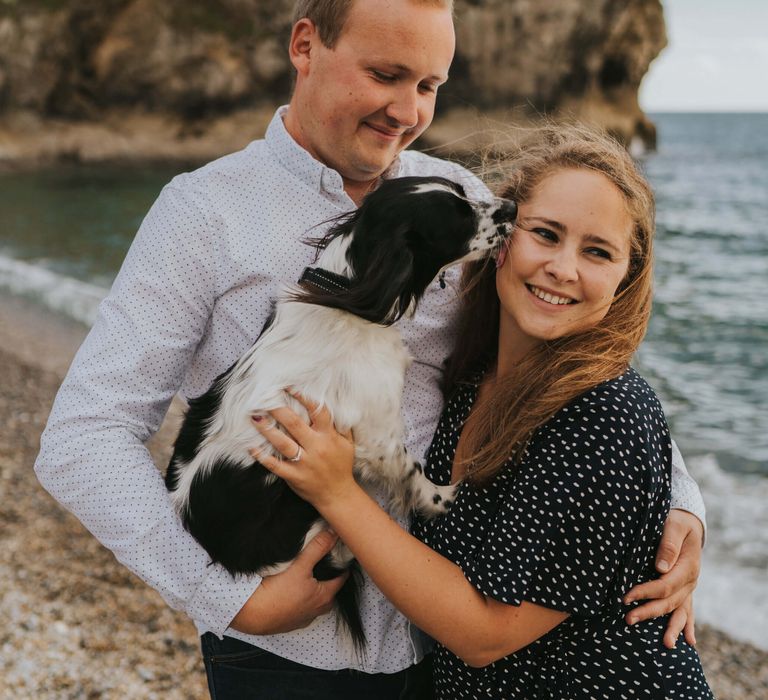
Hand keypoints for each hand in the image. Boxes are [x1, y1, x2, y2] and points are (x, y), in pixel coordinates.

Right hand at [229, 530, 348, 634]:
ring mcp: (303, 618)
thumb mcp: (300, 565)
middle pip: (330, 590)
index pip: (341, 578)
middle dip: (329, 577)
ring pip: (315, 601)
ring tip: (308, 576)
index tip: (341, 555)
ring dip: (314, 590)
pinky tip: (292, 592)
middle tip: (326, 563)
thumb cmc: (277, 592)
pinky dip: (301, 600)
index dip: (342, 565)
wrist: (251, 615)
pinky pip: (301, 609)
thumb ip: (318, 548)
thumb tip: (333, 533)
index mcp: (324, 596)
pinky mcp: (290, 622)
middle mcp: (317, 610)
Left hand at [250, 392, 356, 509]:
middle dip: (278, 409)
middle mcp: (316, 448)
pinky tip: (251, 447)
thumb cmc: (342, 466)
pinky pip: (275, 465)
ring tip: (255, 417)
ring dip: (267, 430)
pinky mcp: (294, 476)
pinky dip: (262, 457)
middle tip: (264, 397)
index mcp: (328, 437)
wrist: (338, 495)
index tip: (289, 387)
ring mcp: (304, 463)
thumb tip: (337, 405)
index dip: (303, 397)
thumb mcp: (347, 444)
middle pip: (295, 424)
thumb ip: (341, 425)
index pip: (317, 412)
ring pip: (283, 443)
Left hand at [623, 509, 702, 647]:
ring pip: (680, 610)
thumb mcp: (674, 525)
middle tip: (628, 619)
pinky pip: (689, 610)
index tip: (626, 597)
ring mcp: (689, 587)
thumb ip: (668, 544)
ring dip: (671, 627)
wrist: (689, 523)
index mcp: (687, 566)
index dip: (645, 592)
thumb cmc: (677, 522)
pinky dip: (688, 625)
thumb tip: (661, 567)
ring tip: (666, 645)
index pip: (664, 585)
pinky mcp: (685, 589)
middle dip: (649, 612)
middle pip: (669, 601)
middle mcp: (690, 580)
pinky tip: (689, 642)